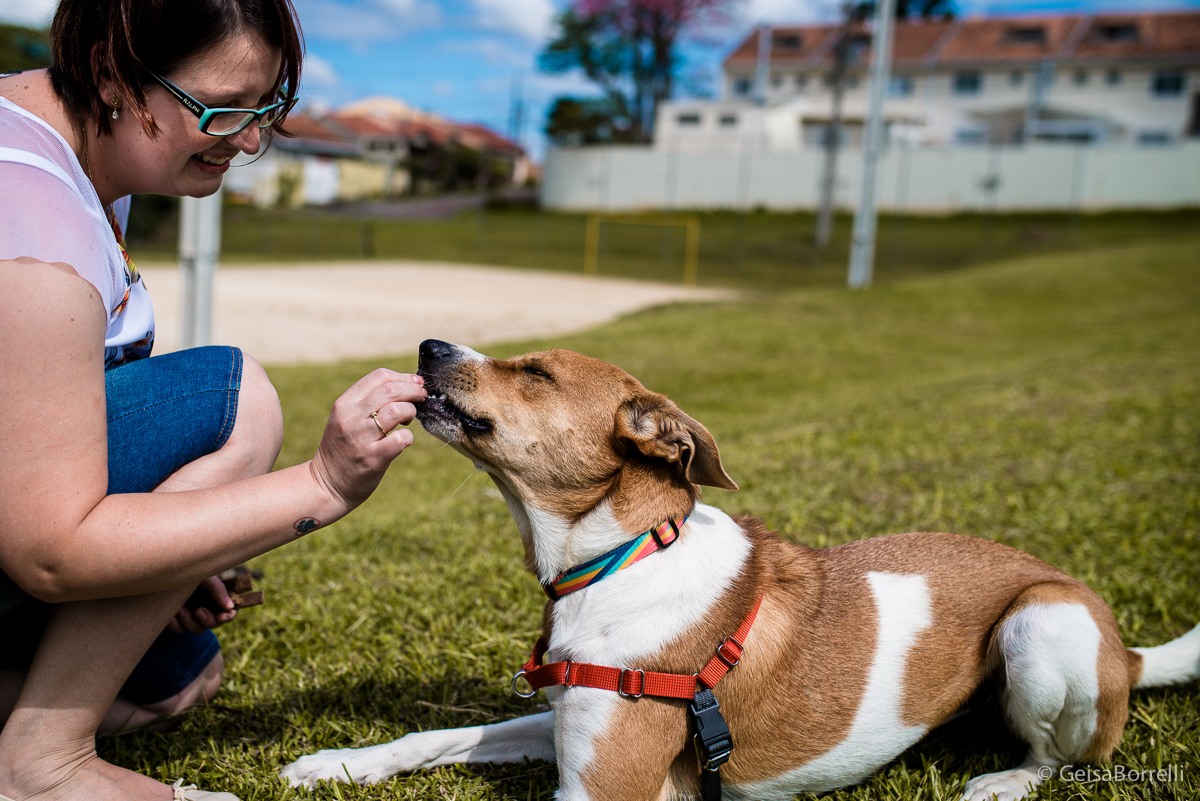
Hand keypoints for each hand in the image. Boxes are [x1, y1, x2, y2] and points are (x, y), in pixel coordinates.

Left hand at [169, 575, 236, 633]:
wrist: (162, 575)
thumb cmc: (186, 573)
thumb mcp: (204, 577)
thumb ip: (218, 589)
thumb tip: (230, 606)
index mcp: (215, 598)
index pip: (229, 612)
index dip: (228, 617)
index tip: (220, 617)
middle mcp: (206, 609)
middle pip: (215, 624)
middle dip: (207, 620)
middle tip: (197, 611)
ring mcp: (191, 617)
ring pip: (198, 630)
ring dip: (189, 621)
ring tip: (179, 608)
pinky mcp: (177, 622)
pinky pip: (179, 630)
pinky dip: (174, 623)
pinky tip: (170, 613)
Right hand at [310, 369, 425, 510]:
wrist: (326, 484)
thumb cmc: (344, 448)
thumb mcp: (346, 418)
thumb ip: (370, 401)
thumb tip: (409, 384)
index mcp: (345, 403)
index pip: (379, 376)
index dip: (403, 377)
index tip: (415, 384)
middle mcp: (351, 418)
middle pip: (391, 390)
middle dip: (413, 391)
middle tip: (421, 398)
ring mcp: (361, 438)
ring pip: (397, 410)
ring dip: (411, 411)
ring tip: (409, 420)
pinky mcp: (372, 459)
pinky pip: (400, 439)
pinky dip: (408, 437)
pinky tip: (403, 441)